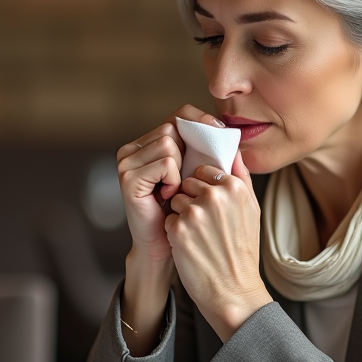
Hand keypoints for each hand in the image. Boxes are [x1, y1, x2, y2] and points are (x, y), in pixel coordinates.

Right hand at [116, 105, 225, 266]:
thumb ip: (212, 155)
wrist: (165, 247)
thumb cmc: (185, 213)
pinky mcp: (128, 177)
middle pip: (172, 127)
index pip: (178, 115)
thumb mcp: (199, 178)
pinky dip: (173, 179)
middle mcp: (133, 148)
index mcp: (149, 143)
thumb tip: (234, 134)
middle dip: (189, 152)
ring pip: (168, 142)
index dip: (201, 121)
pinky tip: (167, 196)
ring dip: (180, 169)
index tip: (221, 133)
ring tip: (174, 190)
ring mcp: (127, 161)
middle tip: (186, 179)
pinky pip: (165, 162)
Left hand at [165, 150, 272, 340]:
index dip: (202, 188)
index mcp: (235, 187)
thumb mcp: (252, 210)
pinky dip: (175, 231)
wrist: (233, 291)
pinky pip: (168, 218)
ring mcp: (196, 212)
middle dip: (190, 200)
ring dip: (181, 215)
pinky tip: (190, 246)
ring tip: (199, 236)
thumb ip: (241, 176)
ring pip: (175, 199)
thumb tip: (233, 149)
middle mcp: (216, 196)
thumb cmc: (242, 252)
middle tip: (205, 225)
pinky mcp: (178, 229)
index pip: (203, 170)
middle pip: (186, 183)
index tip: (211, 208)